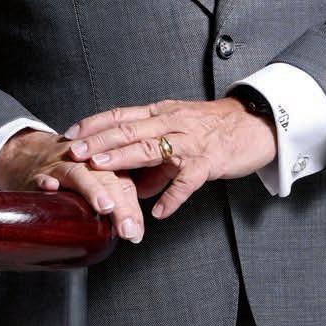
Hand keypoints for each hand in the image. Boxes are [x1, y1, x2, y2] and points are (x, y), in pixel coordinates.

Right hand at [0, 128, 146, 243]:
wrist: (28, 153)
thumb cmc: (69, 172)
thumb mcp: (96, 182)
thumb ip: (115, 203)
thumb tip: (134, 232)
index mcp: (105, 165)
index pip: (123, 186)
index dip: (131, 208)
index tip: (135, 231)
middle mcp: (86, 162)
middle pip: (107, 179)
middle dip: (120, 205)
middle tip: (127, 229)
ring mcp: (61, 165)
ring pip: (79, 174)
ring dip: (92, 189)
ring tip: (105, 207)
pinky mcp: (37, 172)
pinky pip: (41, 175)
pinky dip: (45, 181)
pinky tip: (50, 187)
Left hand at [63, 97, 277, 221]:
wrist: (255, 124)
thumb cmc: (213, 128)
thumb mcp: (177, 136)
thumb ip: (153, 162)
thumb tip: (134, 187)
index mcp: (161, 114)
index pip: (121, 115)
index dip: (95, 124)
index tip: (70, 134)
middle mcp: (172, 123)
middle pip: (130, 129)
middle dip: (99, 141)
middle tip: (75, 152)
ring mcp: (191, 142)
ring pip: (153, 148)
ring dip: (124, 158)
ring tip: (102, 169)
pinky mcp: (210, 161)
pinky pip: (188, 181)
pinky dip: (173, 196)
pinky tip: (159, 211)